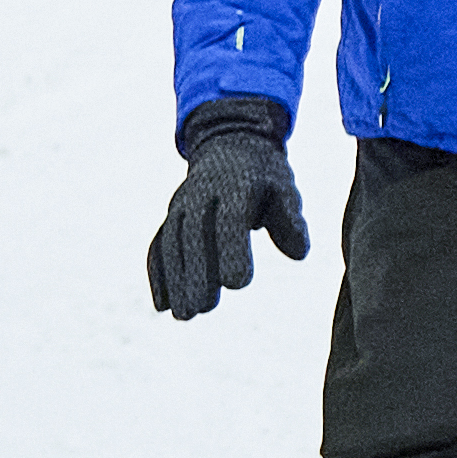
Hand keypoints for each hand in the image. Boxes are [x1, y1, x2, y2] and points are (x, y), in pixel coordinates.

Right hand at [151, 102, 311, 318]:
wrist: (230, 142)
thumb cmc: (266, 175)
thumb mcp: (284, 189)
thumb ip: (291, 220)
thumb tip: (299, 254)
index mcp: (235, 185)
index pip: (231, 219)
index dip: (232, 249)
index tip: (238, 284)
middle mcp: (201, 193)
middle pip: (194, 234)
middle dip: (195, 273)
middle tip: (201, 309)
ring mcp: (181, 204)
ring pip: (172, 242)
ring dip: (175, 279)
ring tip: (185, 315)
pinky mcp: (171, 216)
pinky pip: (158, 244)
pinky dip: (157, 274)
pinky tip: (163, 305)